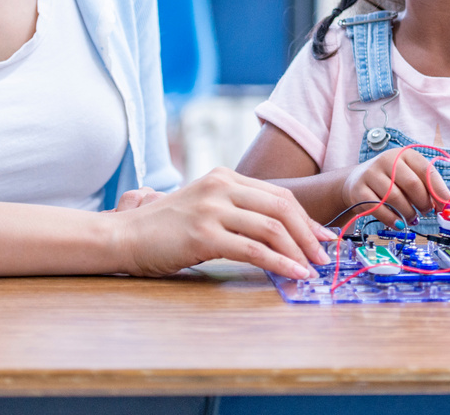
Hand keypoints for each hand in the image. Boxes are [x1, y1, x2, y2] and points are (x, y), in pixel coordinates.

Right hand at [115, 168, 333, 278]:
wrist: (124, 236)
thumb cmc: (164, 228)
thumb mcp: (204, 206)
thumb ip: (235, 211)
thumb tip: (278, 234)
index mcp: (224, 176)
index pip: (278, 195)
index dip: (305, 218)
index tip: (323, 237)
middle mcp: (221, 186)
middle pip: (281, 207)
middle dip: (309, 233)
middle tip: (325, 255)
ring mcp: (212, 208)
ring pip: (271, 228)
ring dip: (299, 250)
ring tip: (312, 268)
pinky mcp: (203, 234)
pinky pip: (253, 249)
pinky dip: (279, 263)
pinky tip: (293, 273)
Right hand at [341, 149, 449, 226]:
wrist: (356, 180)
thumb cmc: (390, 179)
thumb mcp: (408, 175)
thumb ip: (426, 186)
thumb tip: (445, 204)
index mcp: (404, 154)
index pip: (426, 171)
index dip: (439, 191)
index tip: (445, 206)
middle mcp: (387, 160)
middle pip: (412, 184)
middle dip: (423, 203)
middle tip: (426, 212)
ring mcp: (371, 174)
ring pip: (395, 198)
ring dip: (408, 213)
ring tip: (412, 218)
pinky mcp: (359, 190)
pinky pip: (379, 209)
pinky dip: (392, 220)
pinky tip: (398, 223)